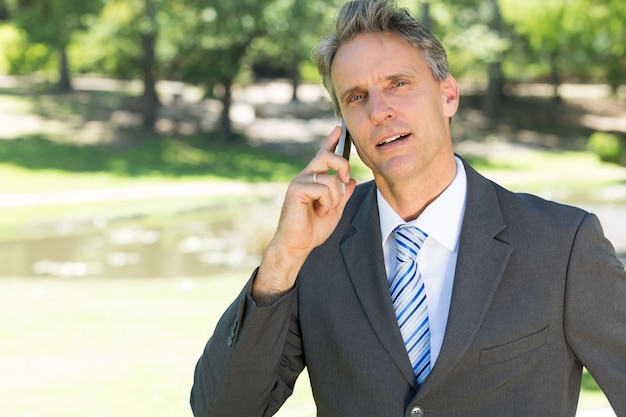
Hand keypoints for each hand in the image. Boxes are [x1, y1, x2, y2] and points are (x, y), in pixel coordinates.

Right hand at [253, 126, 356, 303]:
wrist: (299, 244)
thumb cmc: (313, 229)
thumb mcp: (335, 210)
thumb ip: (343, 195)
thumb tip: (352, 181)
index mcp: (313, 179)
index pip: (323, 155)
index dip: (331, 141)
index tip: (339, 128)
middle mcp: (305, 176)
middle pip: (327, 156)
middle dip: (342, 165)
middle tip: (346, 181)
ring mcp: (299, 182)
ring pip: (330, 179)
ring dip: (335, 198)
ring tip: (326, 210)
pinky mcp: (296, 190)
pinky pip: (322, 188)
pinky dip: (328, 202)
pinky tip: (320, 212)